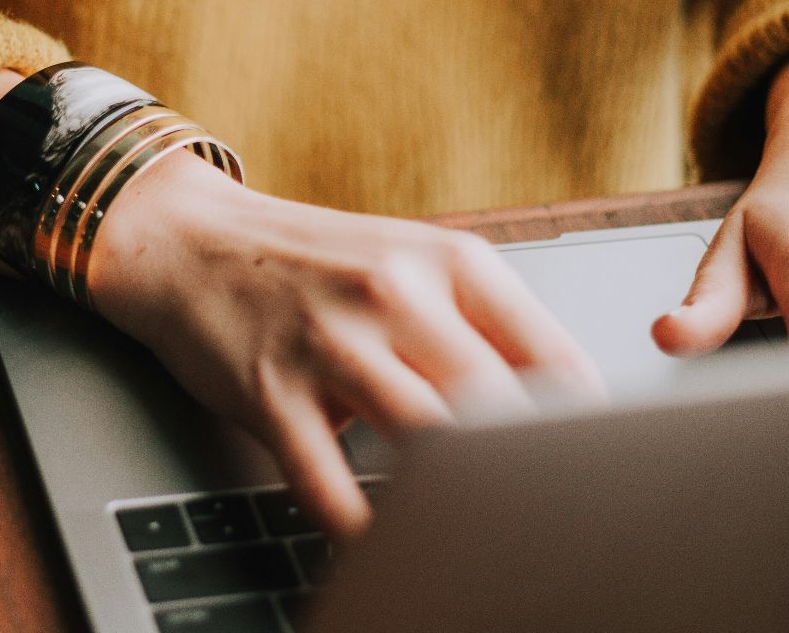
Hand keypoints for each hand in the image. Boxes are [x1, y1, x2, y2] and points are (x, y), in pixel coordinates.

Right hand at [88, 154, 604, 538]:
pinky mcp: (270, 391)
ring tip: (476, 543)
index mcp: (450, 262)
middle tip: (548, 525)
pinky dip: (362, 529)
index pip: (552, 358)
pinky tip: (384, 546)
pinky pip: (328, 483)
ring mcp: (330, 343)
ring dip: (453, 503)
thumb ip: (483, 325)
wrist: (189, 242)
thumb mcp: (410, 265)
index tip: (599, 477)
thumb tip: (569, 409)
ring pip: (425, 443)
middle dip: (529, 475)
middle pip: (496, 407)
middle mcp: (395, 295)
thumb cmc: (313, 264)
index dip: (585, 432)